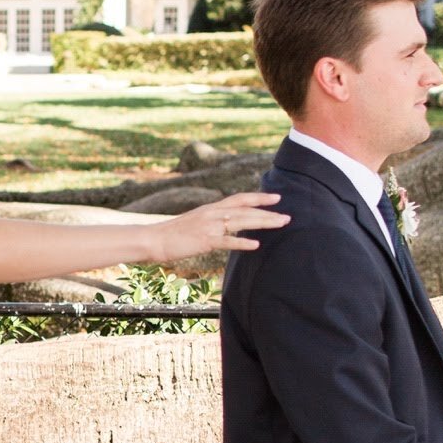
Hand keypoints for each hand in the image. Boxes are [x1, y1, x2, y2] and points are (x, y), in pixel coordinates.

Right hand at [148, 189, 289, 266]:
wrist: (155, 239)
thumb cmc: (175, 233)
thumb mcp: (196, 221)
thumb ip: (212, 219)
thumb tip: (226, 222)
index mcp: (211, 208)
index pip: (239, 199)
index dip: (259, 198)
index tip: (276, 198)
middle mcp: (212, 213)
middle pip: (246, 210)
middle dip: (268, 212)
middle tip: (287, 216)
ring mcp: (209, 226)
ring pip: (241, 221)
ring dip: (263, 222)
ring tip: (280, 224)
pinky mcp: (204, 240)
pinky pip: (227, 241)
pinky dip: (242, 242)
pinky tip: (256, 244)